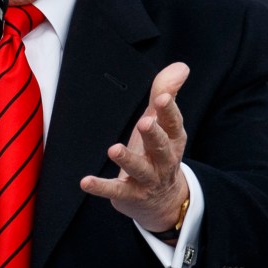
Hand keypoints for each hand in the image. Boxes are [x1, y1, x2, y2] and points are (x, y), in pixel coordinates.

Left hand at [80, 61, 191, 232]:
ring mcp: (148, 179)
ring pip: (140, 169)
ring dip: (128, 160)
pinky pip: (116, 190)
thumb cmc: (157, 152)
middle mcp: (164, 160)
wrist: (162, 201)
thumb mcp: (162, 123)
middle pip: (161, 146)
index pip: (174, 124)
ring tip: (114, 149)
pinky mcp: (130, 194)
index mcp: (173, 140)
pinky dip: (101, 186)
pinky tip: (86, 181)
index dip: (169, 111)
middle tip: (145, 122)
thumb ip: (167, 93)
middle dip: (154, 134)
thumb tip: (181, 66)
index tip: (163, 97)